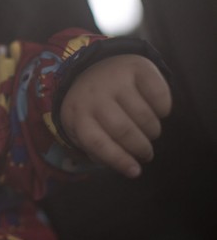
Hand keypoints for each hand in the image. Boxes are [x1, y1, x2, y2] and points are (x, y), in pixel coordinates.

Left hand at [60, 54, 171, 177]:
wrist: (93, 67)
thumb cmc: (91, 106)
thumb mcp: (83, 126)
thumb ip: (97, 148)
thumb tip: (127, 168)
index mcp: (76, 114)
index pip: (96, 142)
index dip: (118, 160)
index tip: (135, 172)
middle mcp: (93, 95)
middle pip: (123, 130)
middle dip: (140, 148)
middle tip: (146, 154)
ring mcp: (114, 79)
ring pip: (143, 116)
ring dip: (152, 131)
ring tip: (150, 133)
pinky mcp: (136, 68)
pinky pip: (159, 96)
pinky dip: (163, 109)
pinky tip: (157, 111)